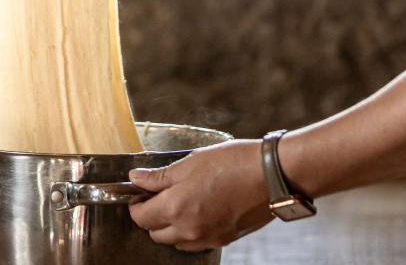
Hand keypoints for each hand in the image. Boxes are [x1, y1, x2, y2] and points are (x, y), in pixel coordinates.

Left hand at [128, 140, 271, 251]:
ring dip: (169, 225)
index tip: (140, 191)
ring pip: (174, 241)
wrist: (269, 175)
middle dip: (151, 215)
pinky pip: (194, 243)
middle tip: (158, 194)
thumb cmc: (230, 163)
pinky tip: (197, 209)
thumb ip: (159, 176)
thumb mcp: (189, 162)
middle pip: (155, 233)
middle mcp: (188, 229)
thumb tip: (135, 178)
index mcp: (176, 207)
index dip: (136, 203)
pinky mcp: (222, 240)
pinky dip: (188, 231)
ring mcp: (206, 238)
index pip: (141, 217)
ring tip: (179, 200)